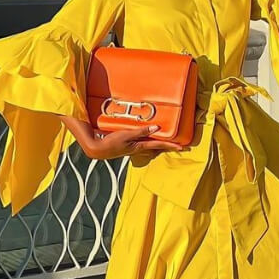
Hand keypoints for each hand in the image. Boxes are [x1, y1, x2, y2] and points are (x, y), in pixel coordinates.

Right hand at [61, 115, 184, 159]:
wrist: (98, 150)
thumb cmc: (111, 142)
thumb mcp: (126, 134)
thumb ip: (141, 131)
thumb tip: (156, 128)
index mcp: (139, 146)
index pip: (158, 144)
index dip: (170, 144)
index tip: (180, 147)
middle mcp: (138, 150)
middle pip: (156, 149)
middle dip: (167, 147)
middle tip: (178, 146)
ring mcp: (133, 150)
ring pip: (150, 149)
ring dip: (159, 147)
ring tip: (166, 144)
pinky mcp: (128, 148)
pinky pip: (143, 147)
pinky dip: (149, 145)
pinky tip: (148, 142)